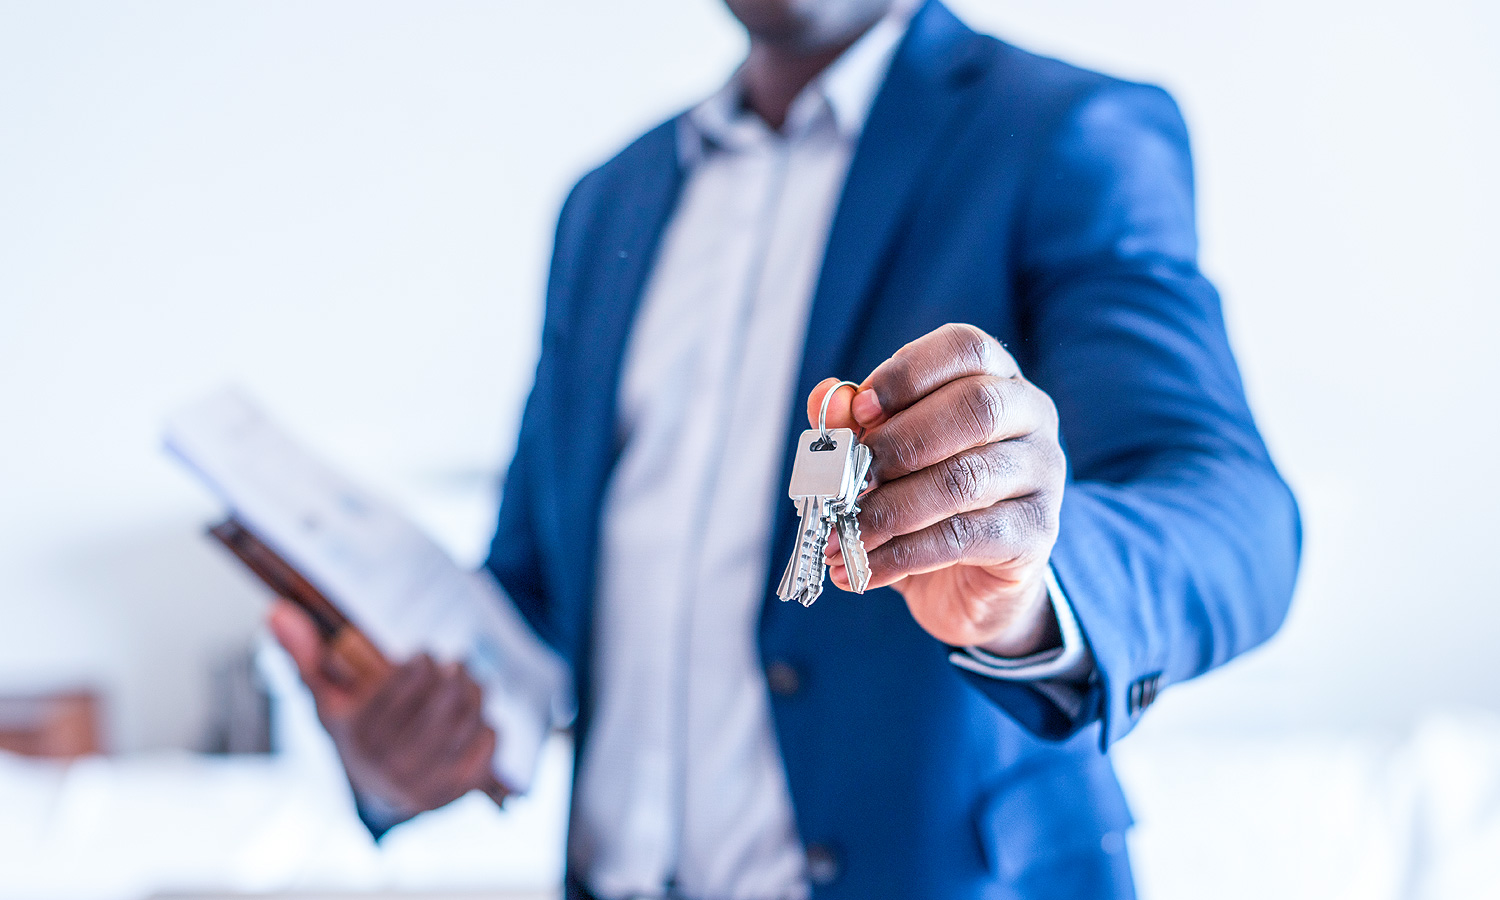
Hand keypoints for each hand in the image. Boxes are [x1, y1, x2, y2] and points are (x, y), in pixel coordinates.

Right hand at [268, 601, 499, 820]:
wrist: (377, 793)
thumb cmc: (355, 730)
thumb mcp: (327, 697)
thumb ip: (304, 654)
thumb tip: (276, 611)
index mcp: (358, 734)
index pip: (401, 685)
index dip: (420, 664)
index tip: (424, 654)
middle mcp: (390, 763)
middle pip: (442, 701)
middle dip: (454, 673)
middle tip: (456, 661)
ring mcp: (425, 782)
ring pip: (468, 720)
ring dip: (475, 693)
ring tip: (470, 681)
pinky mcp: (455, 792)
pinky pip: (486, 747)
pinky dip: (487, 725)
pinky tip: (477, 718)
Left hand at [808, 324, 1065, 656]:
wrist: (967, 584)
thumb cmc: (923, 502)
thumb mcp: (884, 460)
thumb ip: (857, 425)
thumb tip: (828, 397)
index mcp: (997, 379)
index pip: (967, 348)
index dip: (910, 372)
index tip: (860, 409)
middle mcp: (1032, 417)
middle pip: (976, 408)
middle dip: (898, 443)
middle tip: (843, 480)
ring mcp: (1043, 475)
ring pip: (965, 479)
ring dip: (888, 510)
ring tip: (838, 535)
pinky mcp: (1038, 534)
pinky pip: (963, 538)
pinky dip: (902, 554)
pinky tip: (862, 569)